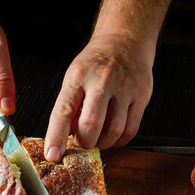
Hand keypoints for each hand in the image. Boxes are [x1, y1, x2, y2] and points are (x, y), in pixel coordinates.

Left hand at [44, 34, 153, 161]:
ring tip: (98, 138)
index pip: (63, 111)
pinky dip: (120, 141)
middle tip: (82, 142)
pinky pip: (130, 130)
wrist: (126, 40)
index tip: (53, 155)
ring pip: (113, 131)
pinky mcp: (141, 96)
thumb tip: (64, 136)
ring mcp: (124, 89)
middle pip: (91, 124)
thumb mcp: (75, 77)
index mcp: (78, 77)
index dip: (56, 137)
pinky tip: (114, 136)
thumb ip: (70, 106)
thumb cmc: (97, 62)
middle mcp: (101, 81)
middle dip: (84, 142)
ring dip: (103, 143)